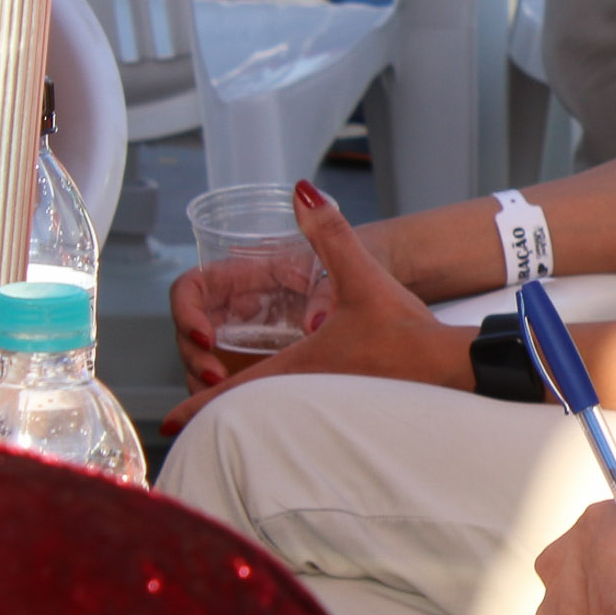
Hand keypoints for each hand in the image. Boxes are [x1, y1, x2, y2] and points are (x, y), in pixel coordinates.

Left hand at [164, 181, 470, 429]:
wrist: (449, 366)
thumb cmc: (404, 332)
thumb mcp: (360, 276)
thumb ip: (329, 232)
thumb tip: (302, 191)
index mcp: (297, 368)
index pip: (232, 392)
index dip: (195, 406)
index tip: (166, 423)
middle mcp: (306, 394)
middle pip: (247, 412)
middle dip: (215, 415)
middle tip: (187, 422)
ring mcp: (328, 406)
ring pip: (274, 418)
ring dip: (249, 418)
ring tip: (228, 419)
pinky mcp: (351, 409)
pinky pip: (302, 418)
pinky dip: (282, 419)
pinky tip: (289, 413)